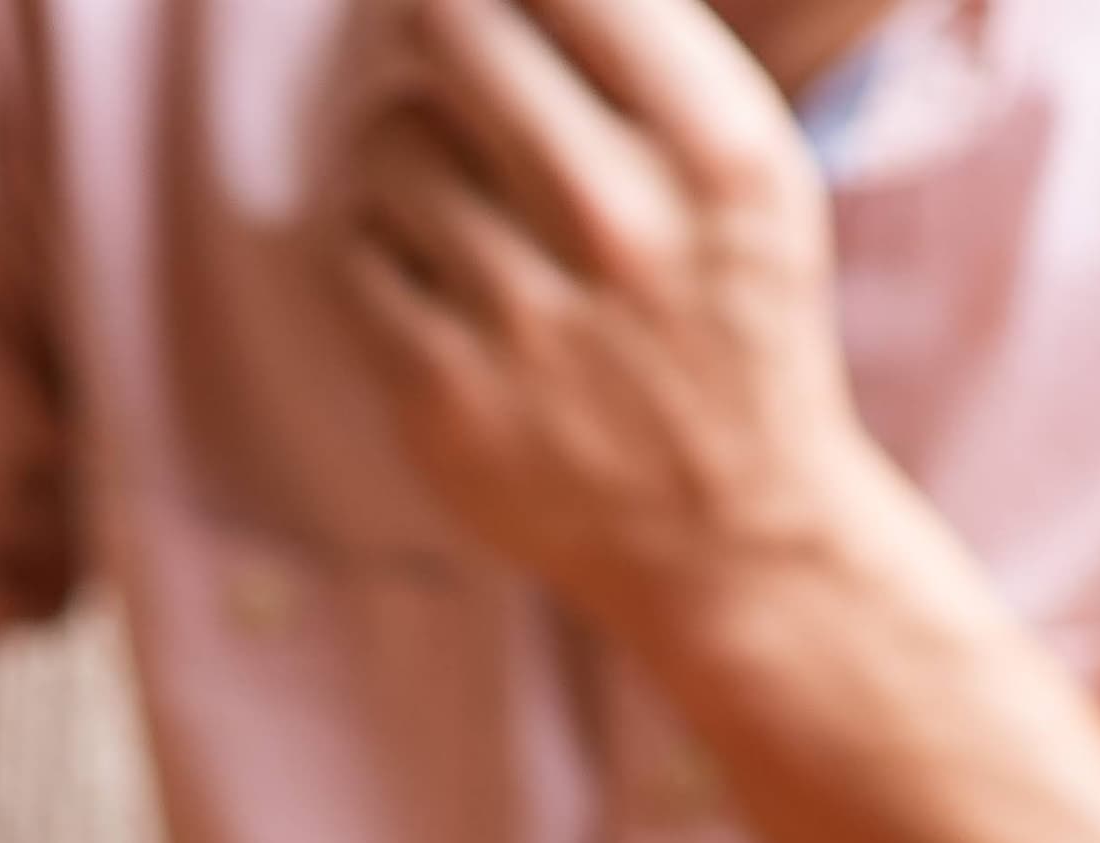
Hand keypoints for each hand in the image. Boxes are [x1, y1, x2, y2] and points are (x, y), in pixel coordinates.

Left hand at [338, 0, 887, 660]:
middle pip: (450, 26)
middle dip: (436, 23)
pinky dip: (372, 236)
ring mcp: (528, 321)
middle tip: (445, 47)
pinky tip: (422, 258)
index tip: (494, 5)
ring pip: (388, 137)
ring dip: (399, 139)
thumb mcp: (747, 171)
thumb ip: (648, 53)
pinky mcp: (445, 398)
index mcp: (720, 152)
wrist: (728, 532)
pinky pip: (352, 249)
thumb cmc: (728, 319)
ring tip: (442, 176)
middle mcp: (625, 226)